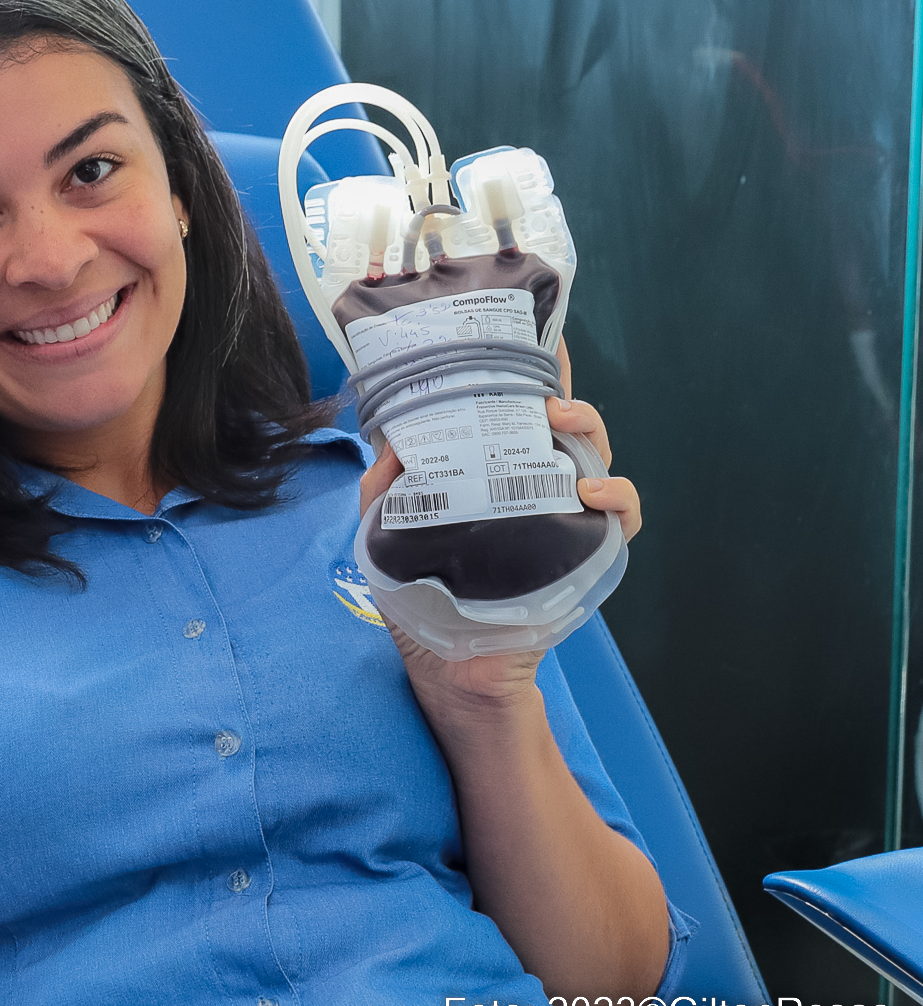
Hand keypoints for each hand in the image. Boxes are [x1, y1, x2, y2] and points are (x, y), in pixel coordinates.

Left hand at [356, 339, 640, 700]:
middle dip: (563, 394)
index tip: (529, 335)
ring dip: (589, 430)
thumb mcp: (387, 537)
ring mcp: (566, 519)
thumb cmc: (422, 599)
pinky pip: (623, 518)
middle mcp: (535, 487)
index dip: (527, 372)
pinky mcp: (588, 555)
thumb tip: (392, 443)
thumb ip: (382, 492)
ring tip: (562, 423)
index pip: (513, 413)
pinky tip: (592, 493)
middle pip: (565, 425)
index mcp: (491, 474)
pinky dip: (619, 498)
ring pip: (598, 457)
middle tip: (543, 394)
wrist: (453, 670)